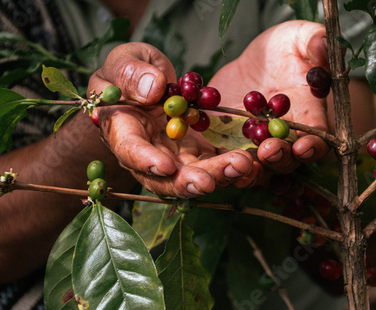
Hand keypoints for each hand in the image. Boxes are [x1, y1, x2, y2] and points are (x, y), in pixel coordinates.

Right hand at [88, 42, 259, 197]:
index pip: (131, 150)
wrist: (148, 84)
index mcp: (123, 131)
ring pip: (194, 176)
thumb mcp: (125, 61)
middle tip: (209, 181)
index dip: (147, 162)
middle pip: (165, 177)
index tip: (167, 166)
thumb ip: (131, 73)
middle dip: (188, 181)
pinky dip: (232, 167)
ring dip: (217, 176)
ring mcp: (175, 157)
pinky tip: (253, 163)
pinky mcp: (197, 154)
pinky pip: (214, 165)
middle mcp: (149, 154)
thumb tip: (153, 89)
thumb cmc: (130, 71)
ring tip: (242, 166)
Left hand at [208, 21, 330, 173]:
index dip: (313, 146)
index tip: (303, 145)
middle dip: (279, 158)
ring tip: (243, 164)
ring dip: (251, 170)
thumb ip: (314, 41)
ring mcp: (257, 146)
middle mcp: (285, 140)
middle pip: (286, 160)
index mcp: (309, 118)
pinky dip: (222, 166)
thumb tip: (323, 47)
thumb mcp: (298, 37)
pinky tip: (214, 165)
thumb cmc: (284, 49)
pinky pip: (227, 162)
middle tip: (268, 150)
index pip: (317, 139)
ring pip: (258, 168)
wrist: (252, 62)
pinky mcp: (231, 145)